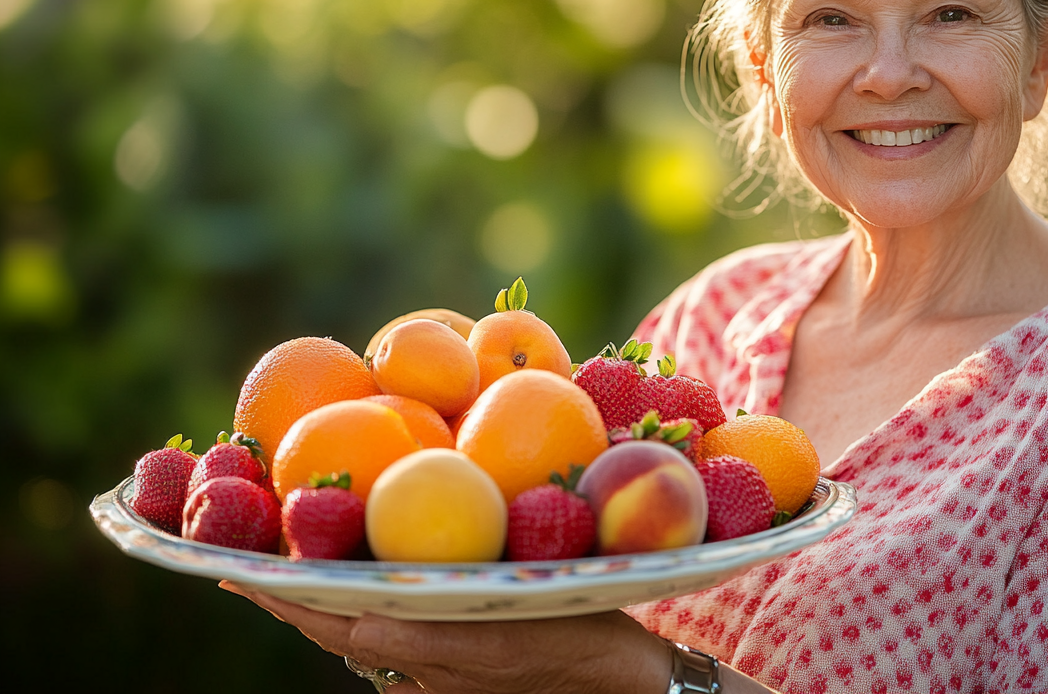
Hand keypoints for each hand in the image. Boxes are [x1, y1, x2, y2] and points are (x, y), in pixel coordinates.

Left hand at [220, 581, 670, 693]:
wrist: (626, 683)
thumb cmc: (572, 650)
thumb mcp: (500, 642)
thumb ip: (429, 641)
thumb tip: (358, 624)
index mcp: (423, 655)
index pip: (333, 623)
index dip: (281, 597)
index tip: (232, 568)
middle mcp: (424, 663)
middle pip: (341, 624)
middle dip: (295, 594)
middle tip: (252, 555)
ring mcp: (447, 663)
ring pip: (371, 626)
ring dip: (331, 596)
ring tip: (301, 558)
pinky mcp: (475, 653)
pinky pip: (407, 630)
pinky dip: (378, 604)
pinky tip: (382, 578)